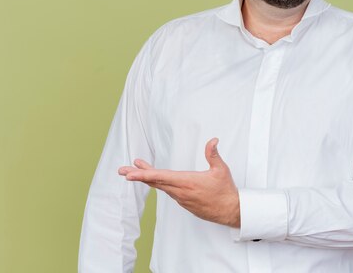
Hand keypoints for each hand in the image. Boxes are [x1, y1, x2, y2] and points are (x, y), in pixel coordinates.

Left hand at [118, 138, 239, 227]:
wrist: (230, 211)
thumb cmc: (225, 191)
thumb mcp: (221, 170)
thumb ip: (213, 154)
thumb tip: (213, 140)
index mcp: (187, 182)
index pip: (161, 177)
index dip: (144, 174)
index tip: (130, 174)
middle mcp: (180, 191)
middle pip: (155, 182)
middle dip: (137, 175)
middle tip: (122, 171)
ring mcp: (181, 198)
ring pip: (160, 186)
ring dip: (146, 178)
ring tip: (134, 170)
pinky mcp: (184, 202)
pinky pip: (167, 191)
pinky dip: (157, 184)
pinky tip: (153, 179)